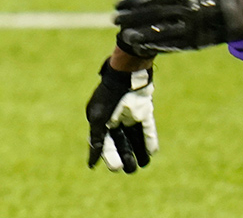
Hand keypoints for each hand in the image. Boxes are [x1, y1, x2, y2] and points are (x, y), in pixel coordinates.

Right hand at [86, 58, 156, 172]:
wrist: (128, 74)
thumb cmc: (110, 96)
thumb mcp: (100, 118)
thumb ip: (97, 139)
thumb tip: (92, 163)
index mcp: (101, 119)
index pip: (104, 142)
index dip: (109, 156)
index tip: (116, 168)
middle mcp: (115, 117)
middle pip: (121, 141)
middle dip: (126, 156)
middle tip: (131, 169)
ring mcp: (130, 113)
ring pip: (135, 136)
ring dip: (138, 150)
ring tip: (144, 163)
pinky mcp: (144, 109)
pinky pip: (147, 127)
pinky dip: (148, 139)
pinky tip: (151, 152)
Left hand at [114, 0, 242, 52]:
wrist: (229, 13)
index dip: (131, 1)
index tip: (116, 4)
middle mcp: (184, 8)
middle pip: (152, 14)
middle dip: (131, 18)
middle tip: (113, 19)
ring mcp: (189, 26)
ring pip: (161, 31)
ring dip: (141, 34)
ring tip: (125, 36)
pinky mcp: (193, 41)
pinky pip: (171, 44)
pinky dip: (155, 45)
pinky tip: (140, 46)